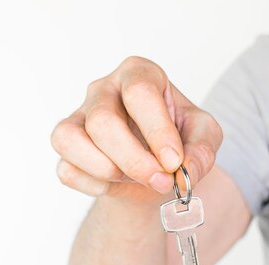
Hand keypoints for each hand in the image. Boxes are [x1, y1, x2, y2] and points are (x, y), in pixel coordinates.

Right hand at [50, 56, 222, 204]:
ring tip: (134, 178)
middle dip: (134, 160)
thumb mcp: (203, 137)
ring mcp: (79, 116)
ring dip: (107, 170)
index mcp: (139, 74)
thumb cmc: (176, 141)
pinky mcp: (65, 146)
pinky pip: (67, 169)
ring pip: (70, 140)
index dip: (157, 131)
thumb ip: (201, 151)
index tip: (174, 162)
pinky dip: (94, 185)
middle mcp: (103, 89)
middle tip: (161, 181)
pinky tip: (115, 183)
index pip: (139, 93)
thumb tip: (184, 173)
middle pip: (102, 121)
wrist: (153, 168)